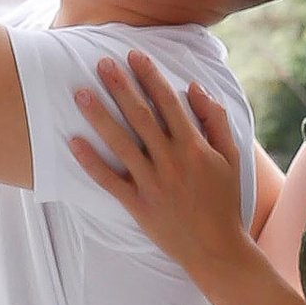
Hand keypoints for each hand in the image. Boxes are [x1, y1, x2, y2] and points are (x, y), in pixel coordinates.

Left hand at [70, 48, 249, 282]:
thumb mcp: (231, 157)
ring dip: (99, 116)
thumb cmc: (225, 201)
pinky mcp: (138, 205)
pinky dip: (90, 162)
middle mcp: (171, 161)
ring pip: (120, 143)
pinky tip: (73, 142)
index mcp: (194, 147)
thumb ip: (215, 120)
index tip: (134, 55)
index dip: (150, 76)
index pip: (168, 102)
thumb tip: (194, 87)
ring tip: (80, 93)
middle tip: (101, 63)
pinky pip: (109, 181)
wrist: (217, 249)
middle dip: (120, 86)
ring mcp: (152, 183)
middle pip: (140, 116)